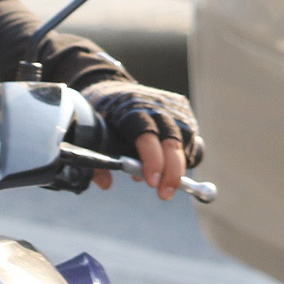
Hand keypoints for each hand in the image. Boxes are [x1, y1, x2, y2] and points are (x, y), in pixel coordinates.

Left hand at [81, 82, 200, 201]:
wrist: (113, 88)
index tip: (151, 182)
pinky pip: (190, 140)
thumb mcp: (94, 134)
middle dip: (172, 173)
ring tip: (161, 180)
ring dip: (176, 167)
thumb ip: (97, 162)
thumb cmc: (103, 115)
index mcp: (129, 109)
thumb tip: (106, 184)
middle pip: (171, 142)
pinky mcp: (183, 111)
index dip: (152, 160)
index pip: (145, 135)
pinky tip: (168, 163)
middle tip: (164, 195)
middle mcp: (155, 106)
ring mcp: (172, 107)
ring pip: (184, 143)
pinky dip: (182, 156)